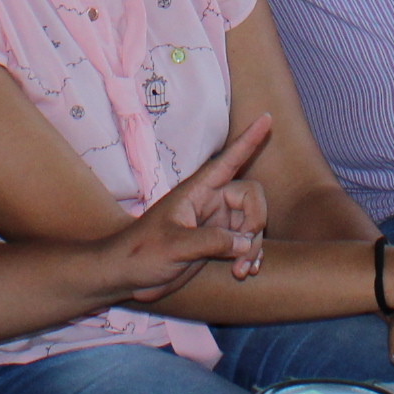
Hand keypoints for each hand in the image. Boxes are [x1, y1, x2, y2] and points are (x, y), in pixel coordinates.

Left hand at [102, 114, 273, 299]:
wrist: (125, 276)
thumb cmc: (141, 252)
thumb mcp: (174, 245)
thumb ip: (212, 241)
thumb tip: (246, 242)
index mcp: (197, 191)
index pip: (228, 160)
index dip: (249, 140)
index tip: (267, 117)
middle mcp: (210, 202)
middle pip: (252, 197)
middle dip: (256, 224)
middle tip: (245, 252)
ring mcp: (214, 223)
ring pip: (251, 224)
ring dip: (253, 248)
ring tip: (242, 271)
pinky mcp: (216, 243)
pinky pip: (245, 243)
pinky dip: (250, 255)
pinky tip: (247, 271)